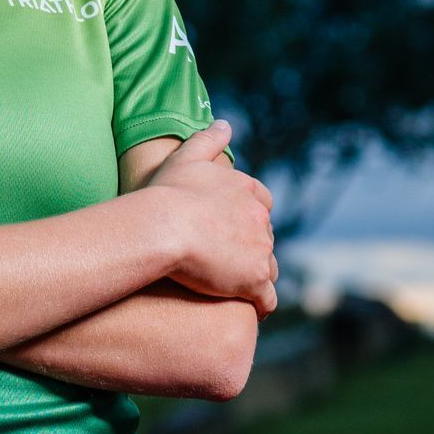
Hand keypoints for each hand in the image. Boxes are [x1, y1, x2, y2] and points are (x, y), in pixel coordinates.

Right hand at [137, 121, 276, 311]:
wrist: (164, 226)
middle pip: (265, 238)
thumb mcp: (186, 156)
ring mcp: (261, 250)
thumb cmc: (167, 193)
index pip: (261, 204)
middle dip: (253, 249)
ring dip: (257, 277)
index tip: (233, 229)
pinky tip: (251, 310)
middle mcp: (261, 219)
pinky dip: (261, 304)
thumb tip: (226, 123)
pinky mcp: (254, 279)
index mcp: (248, 191)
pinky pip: (267, 298)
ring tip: (239, 290)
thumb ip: (208, 140)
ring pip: (269, 268)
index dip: (248, 218)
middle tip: (230, 263)